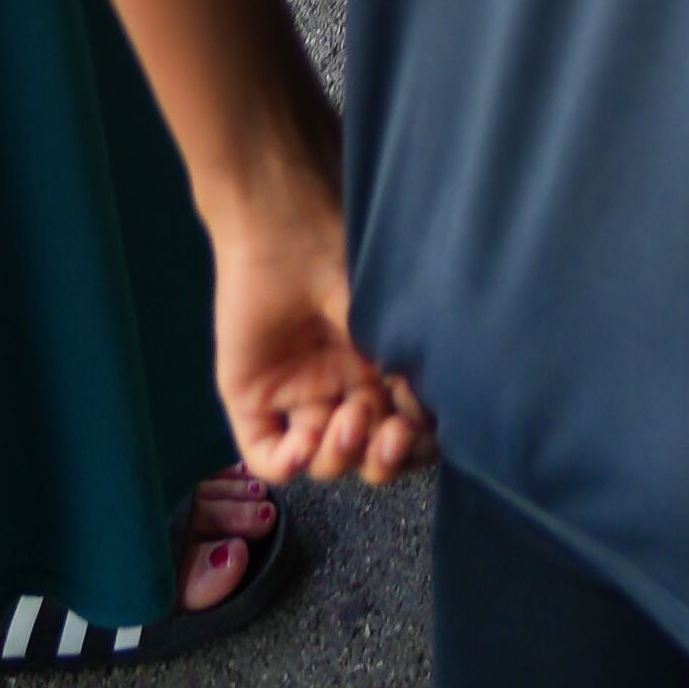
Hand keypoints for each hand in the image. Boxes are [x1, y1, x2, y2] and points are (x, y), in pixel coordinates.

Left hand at [211, 165, 435, 488]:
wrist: (283, 224)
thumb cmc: (345, 256)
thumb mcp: (389, 316)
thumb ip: (410, 371)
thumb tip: (435, 421)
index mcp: (379, 368)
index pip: (402, 428)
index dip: (414, 445)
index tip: (419, 428)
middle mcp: (341, 388)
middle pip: (364, 455)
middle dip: (381, 459)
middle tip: (389, 438)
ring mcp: (297, 397)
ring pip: (322, 461)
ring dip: (341, 454)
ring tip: (347, 419)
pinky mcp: (253, 400)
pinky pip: (269, 456)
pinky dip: (289, 463)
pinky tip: (305, 440)